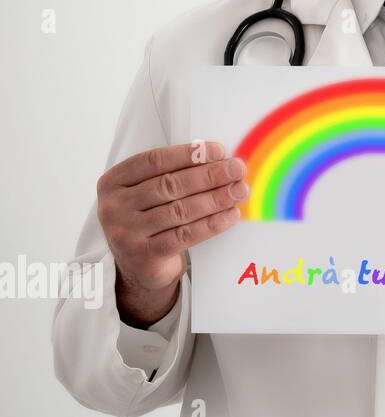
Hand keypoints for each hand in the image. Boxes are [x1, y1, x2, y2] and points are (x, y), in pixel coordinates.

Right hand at [97, 140, 247, 326]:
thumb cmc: (148, 219)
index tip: (219, 150)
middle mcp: (114, 206)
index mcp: (113, 182)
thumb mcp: (147, 193)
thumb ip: (172, 174)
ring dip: (216, 198)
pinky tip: (230, 215)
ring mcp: (126, 232)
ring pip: (180, 210)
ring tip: (239, 190)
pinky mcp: (144, 254)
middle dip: (209, 175)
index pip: (154, 161)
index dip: (189, 154)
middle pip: (170, 184)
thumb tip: (218, 159)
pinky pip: (185, 235)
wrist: (138, 266)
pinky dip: (212, 223)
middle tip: (237, 169)